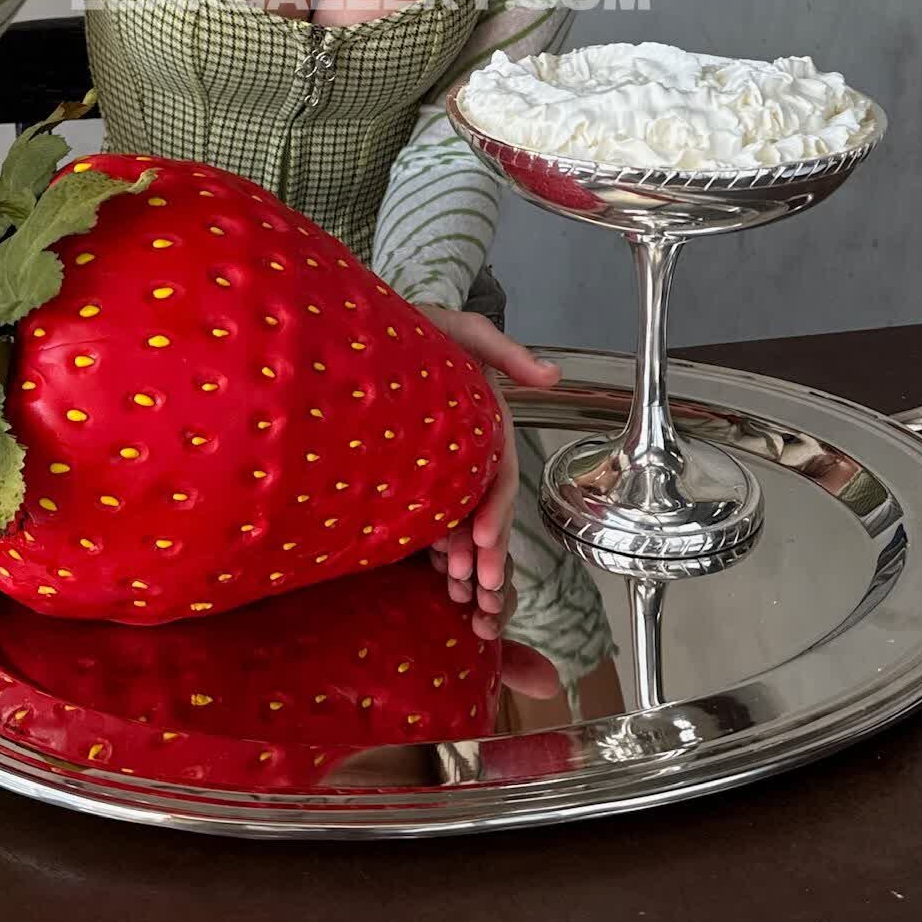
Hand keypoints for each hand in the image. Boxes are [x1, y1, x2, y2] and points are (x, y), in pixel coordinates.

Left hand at [414, 303, 561, 635]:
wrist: (369, 330)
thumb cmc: (420, 328)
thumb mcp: (462, 330)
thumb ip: (504, 351)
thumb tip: (552, 375)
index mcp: (485, 424)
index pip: (498, 472)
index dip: (496, 505)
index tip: (483, 537)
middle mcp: (470, 450)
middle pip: (484, 507)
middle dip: (488, 551)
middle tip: (481, 589)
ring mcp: (444, 465)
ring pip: (462, 521)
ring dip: (468, 560)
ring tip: (462, 594)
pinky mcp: (416, 475)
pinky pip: (433, 517)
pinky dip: (441, 550)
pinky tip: (439, 577)